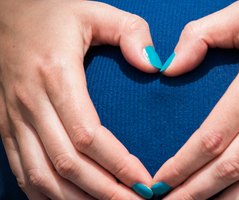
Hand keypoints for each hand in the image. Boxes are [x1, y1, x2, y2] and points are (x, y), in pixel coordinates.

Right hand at [0, 0, 159, 198]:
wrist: (5, 12)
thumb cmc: (52, 12)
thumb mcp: (94, 11)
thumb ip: (129, 31)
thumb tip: (155, 64)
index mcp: (55, 75)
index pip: (87, 135)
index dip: (117, 164)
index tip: (145, 181)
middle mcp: (30, 103)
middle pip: (67, 164)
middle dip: (104, 192)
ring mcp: (13, 118)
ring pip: (41, 175)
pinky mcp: (6, 125)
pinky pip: (22, 170)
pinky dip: (46, 194)